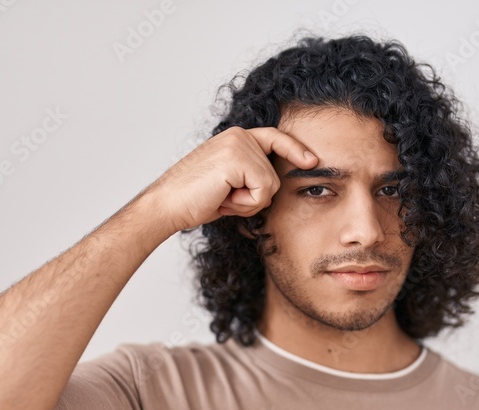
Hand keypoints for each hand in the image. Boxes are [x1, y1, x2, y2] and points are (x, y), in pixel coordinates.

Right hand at [140, 126, 317, 233]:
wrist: (167, 205)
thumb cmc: (193, 199)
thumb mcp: (228, 184)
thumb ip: (248, 178)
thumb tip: (272, 189)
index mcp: (235, 139)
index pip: (274, 138)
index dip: (294, 149)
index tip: (312, 161)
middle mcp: (239, 136)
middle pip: (275, 174)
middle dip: (254, 197)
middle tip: (224, 197)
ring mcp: (238, 145)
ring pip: (270, 184)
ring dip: (248, 202)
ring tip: (221, 197)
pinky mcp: (237, 159)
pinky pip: (262, 190)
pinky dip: (245, 203)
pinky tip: (222, 198)